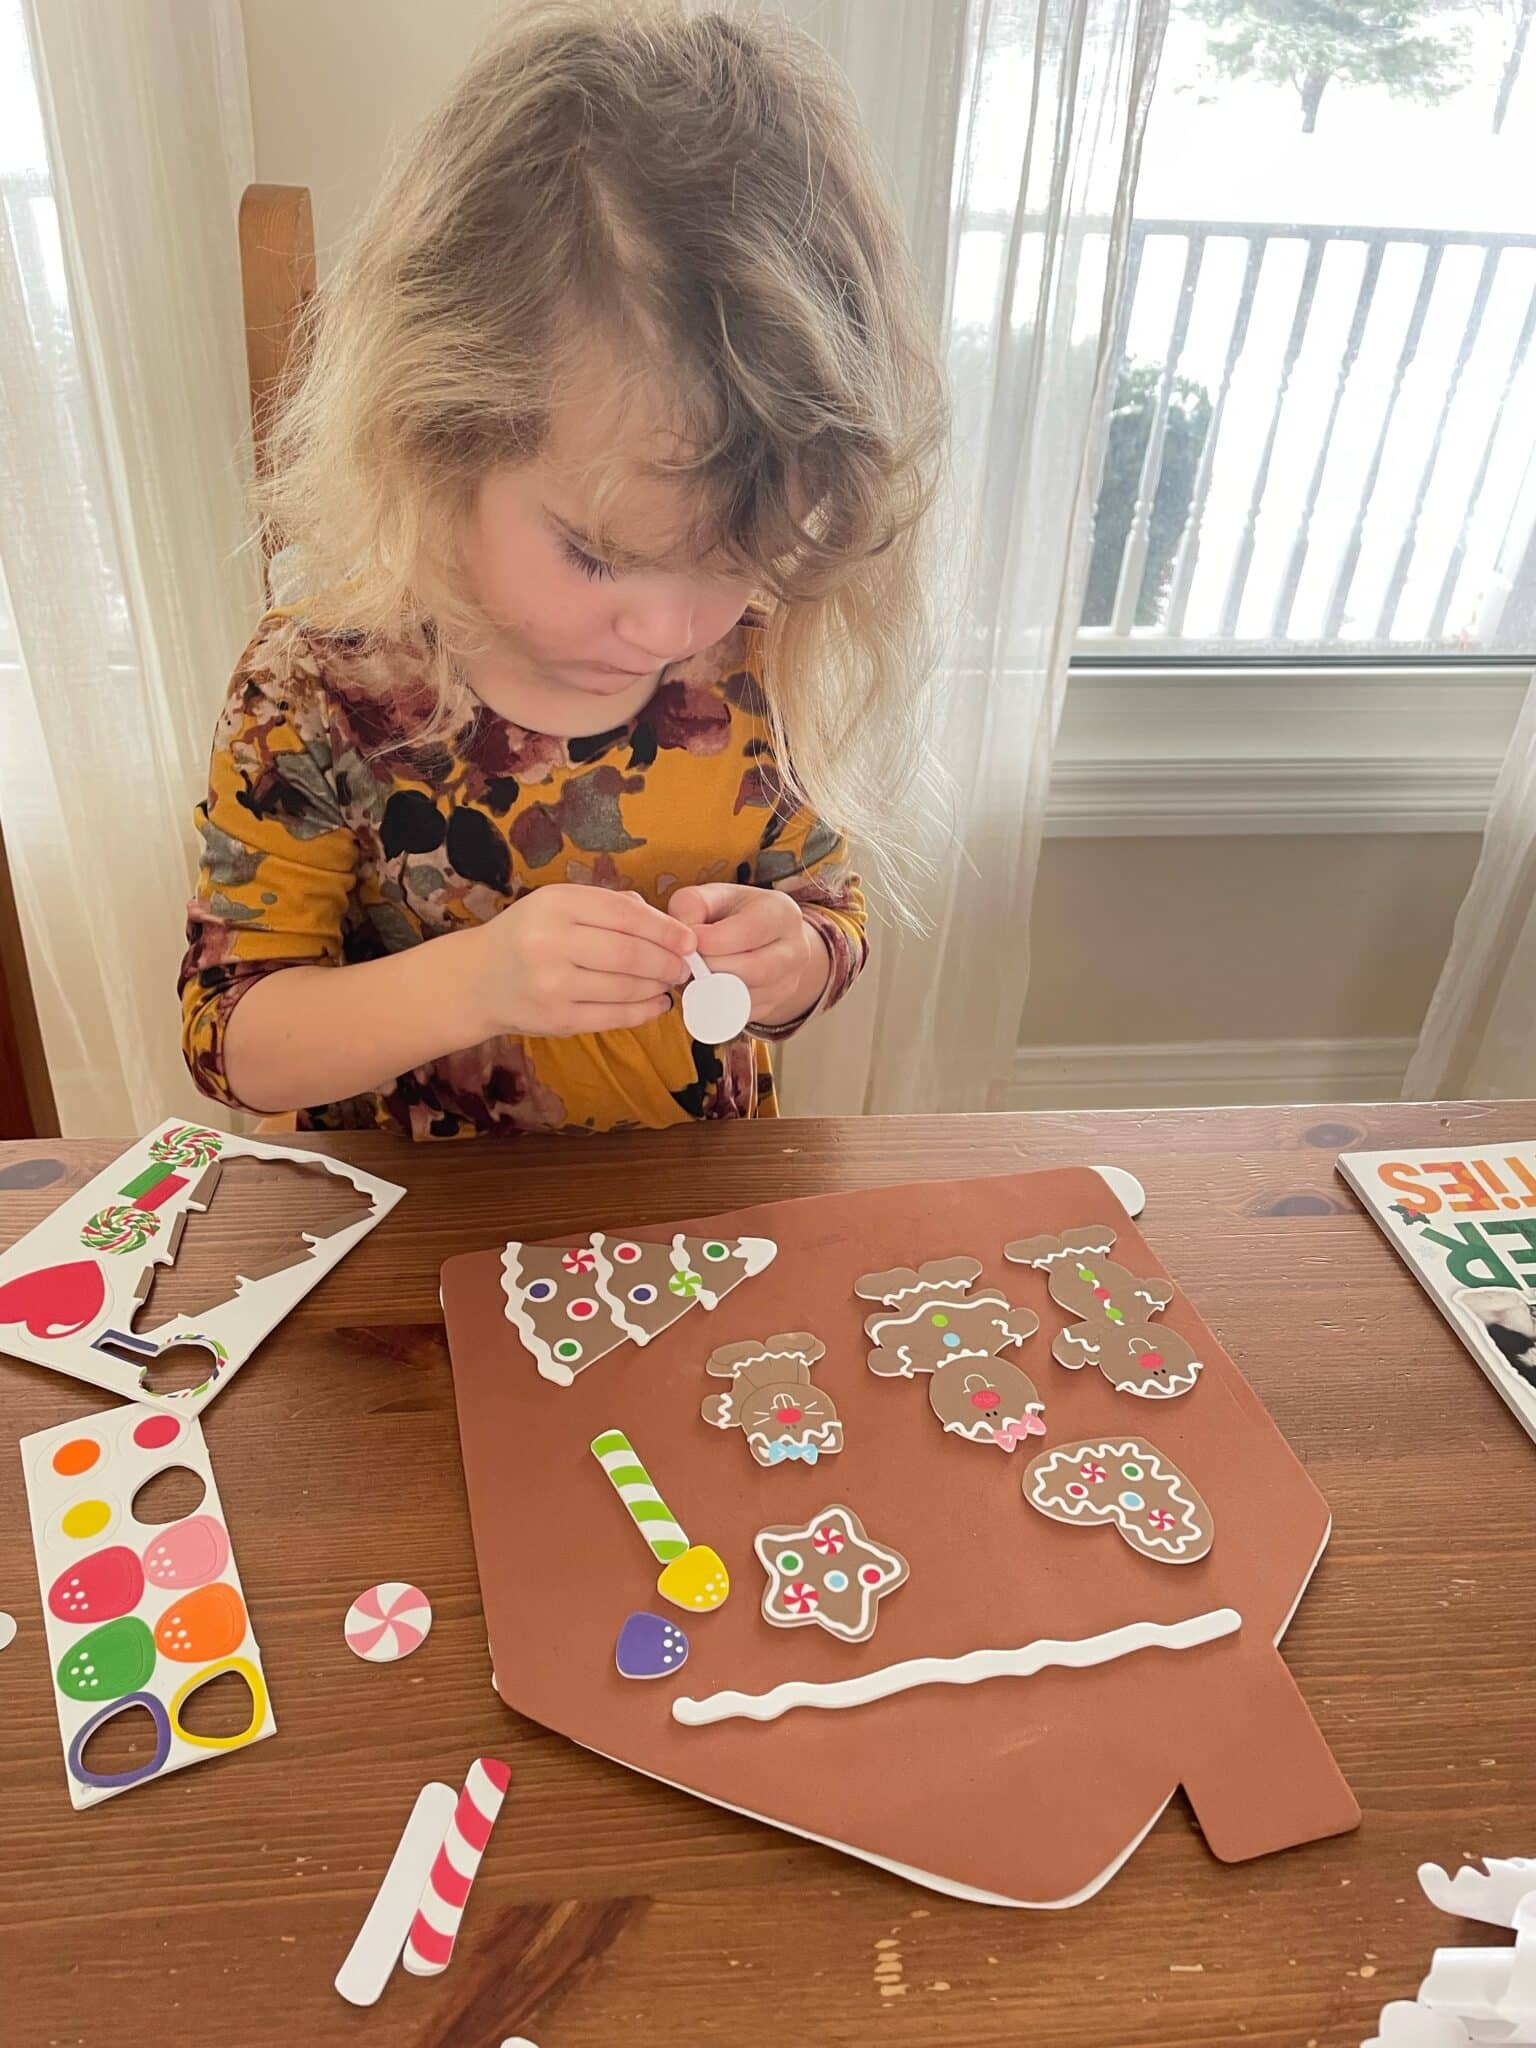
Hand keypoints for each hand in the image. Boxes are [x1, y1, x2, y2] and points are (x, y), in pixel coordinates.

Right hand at [462, 884, 691, 1037]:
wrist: (477, 979)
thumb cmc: (528, 934)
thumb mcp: (559, 904)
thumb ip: (610, 905)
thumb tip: (668, 923)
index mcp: (555, 904)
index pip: (625, 915)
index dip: (665, 929)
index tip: (689, 939)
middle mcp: (550, 943)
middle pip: (630, 954)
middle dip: (668, 961)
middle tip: (685, 966)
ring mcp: (552, 985)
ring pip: (625, 988)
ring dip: (658, 987)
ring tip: (669, 982)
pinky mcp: (556, 1020)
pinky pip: (613, 1017)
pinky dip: (643, 1012)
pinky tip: (656, 1004)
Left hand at [669, 883, 831, 1027]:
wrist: (762, 937)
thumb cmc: (732, 912)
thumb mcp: (712, 895)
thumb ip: (692, 904)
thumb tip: (685, 938)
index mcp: (782, 912)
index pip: (748, 932)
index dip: (711, 940)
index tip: (688, 941)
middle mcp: (795, 949)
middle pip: (752, 970)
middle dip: (711, 968)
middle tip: (688, 962)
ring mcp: (789, 982)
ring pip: (746, 998)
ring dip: (712, 990)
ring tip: (695, 974)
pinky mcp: (774, 1006)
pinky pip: (741, 1015)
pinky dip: (716, 1005)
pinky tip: (705, 988)